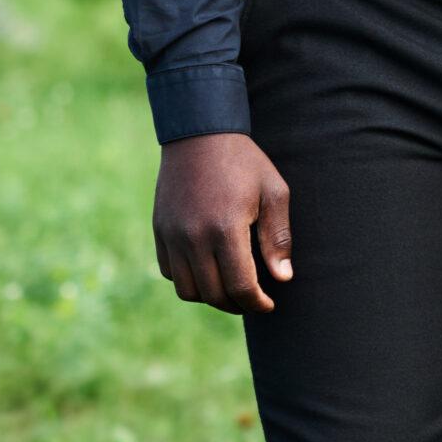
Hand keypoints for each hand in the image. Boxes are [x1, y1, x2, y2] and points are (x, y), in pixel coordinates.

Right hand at [154, 132, 292, 313]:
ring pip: (188, 289)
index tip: (269, 305)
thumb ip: (277, 237)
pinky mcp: (159, 231)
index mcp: (226, 228)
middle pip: (213, 294)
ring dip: (211, 296)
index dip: (256, 302)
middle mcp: (193, 237)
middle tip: (254, 300)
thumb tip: (282, 277)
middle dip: (237, 304)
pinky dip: (189, 280)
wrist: (200, 136)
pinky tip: (209, 271)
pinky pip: (170, 272)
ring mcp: (171, 236)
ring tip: (232, 289)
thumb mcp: (274, 192)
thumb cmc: (245, 163)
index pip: (240, 285)